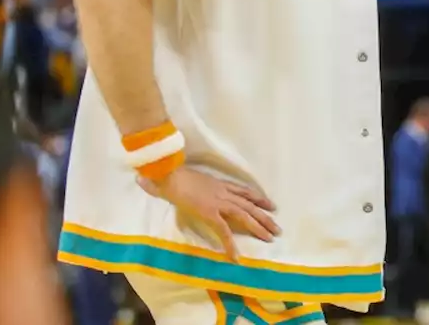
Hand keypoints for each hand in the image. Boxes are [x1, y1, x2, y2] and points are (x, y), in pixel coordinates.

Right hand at [139, 166, 279, 259]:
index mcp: (218, 184)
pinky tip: (235, 256)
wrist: (167, 172)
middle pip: (249, 203)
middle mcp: (222, 191)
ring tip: (270, 237)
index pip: (243, 191)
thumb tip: (151, 180)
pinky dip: (230, 243)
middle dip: (264, 216)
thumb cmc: (169, 174)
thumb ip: (176, 182)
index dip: (257, 198)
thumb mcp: (180, 177)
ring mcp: (218, 201)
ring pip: (244, 214)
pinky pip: (224, 230)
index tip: (269, 205)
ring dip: (259, 226)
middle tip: (277, 228)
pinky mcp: (209, 212)